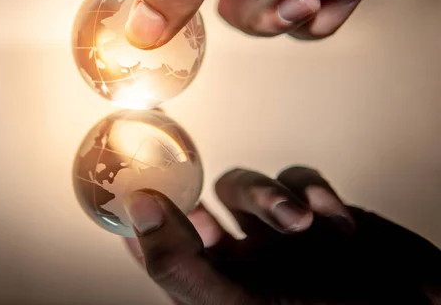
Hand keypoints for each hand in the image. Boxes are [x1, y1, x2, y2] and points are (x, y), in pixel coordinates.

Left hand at [122, 166, 440, 304]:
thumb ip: (181, 263)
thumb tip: (138, 208)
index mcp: (218, 291)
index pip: (162, 249)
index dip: (141, 216)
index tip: (124, 180)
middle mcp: (245, 263)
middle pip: (200, 207)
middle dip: (198, 188)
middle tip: (183, 164)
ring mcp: (282, 237)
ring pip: (247, 185)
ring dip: (268, 193)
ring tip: (299, 221)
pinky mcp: (320, 212)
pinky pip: (299, 179)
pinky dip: (312, 190)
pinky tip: (332, 219)